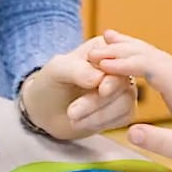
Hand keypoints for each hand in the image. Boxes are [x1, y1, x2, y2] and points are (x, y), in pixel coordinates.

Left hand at [19, 37, 136, 140]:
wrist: (46, 110)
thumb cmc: (51, 83)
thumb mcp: (57, 70)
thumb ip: (77, 70)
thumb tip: (99, 78)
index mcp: (104, 49)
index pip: (118, 60)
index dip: (113, 77)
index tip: (102, 90)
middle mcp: (118, 67)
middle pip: (122, 83)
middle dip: (97, 101)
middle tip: (72, 113)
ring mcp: (122, 88)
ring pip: (125, 102)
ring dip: (98, 115)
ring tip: (72, 118)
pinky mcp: (123, 109)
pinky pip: (124, 116)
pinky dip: (102, 123)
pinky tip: (82, 122)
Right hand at [87, 29, 171, 171]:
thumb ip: (163, 143)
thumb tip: (131, 132)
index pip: (153, 67)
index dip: (127, 63)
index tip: (101, 64)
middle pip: (150, 54)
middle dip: (122, 50)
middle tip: (93, 52)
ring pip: (152, 54)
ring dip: (129, 46)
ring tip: (105, 38)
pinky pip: (155, 61)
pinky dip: (138, 53)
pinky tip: (126, 52)